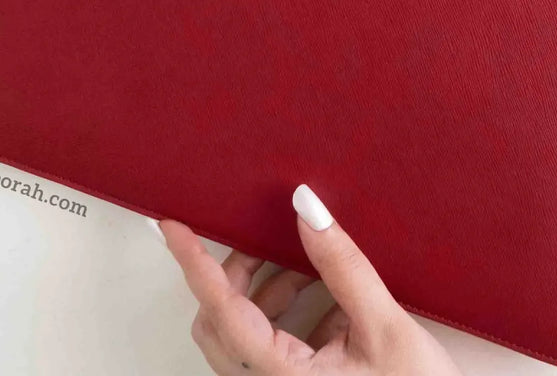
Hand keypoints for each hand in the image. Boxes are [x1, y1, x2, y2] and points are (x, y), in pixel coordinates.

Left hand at [159, 185, 462, 375]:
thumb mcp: (386, 328)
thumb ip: (343, 266)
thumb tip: (306, 208)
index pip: (221, 309)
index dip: (193, 263)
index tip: (170, 224)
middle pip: (220, 321)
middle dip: (235, 273)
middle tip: (263, 236)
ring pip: (243, 334)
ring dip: (266, 293)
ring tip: (308, 266)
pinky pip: (269, 348)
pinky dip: (288, 315)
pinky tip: (331, 302)